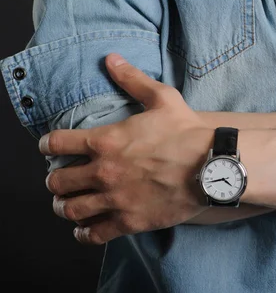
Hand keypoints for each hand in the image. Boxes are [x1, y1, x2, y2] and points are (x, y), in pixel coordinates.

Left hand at [39, 53, 212, 244]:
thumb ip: (132, 79)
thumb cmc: (188, 132)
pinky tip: (84, 229)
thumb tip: (111, 58)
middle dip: (56, 180)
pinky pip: (94, 234)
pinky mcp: (129, 221)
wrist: (212, 166)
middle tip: (62, 179)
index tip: (49, 148)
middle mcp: (103, 172)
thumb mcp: (162, 98)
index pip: (55, 143)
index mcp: (105, 141)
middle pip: (57, 181)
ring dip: (65, 206)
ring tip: (68, 204)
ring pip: (70, 209)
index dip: (46, 145)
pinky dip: (84, 232)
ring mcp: (114, 199)